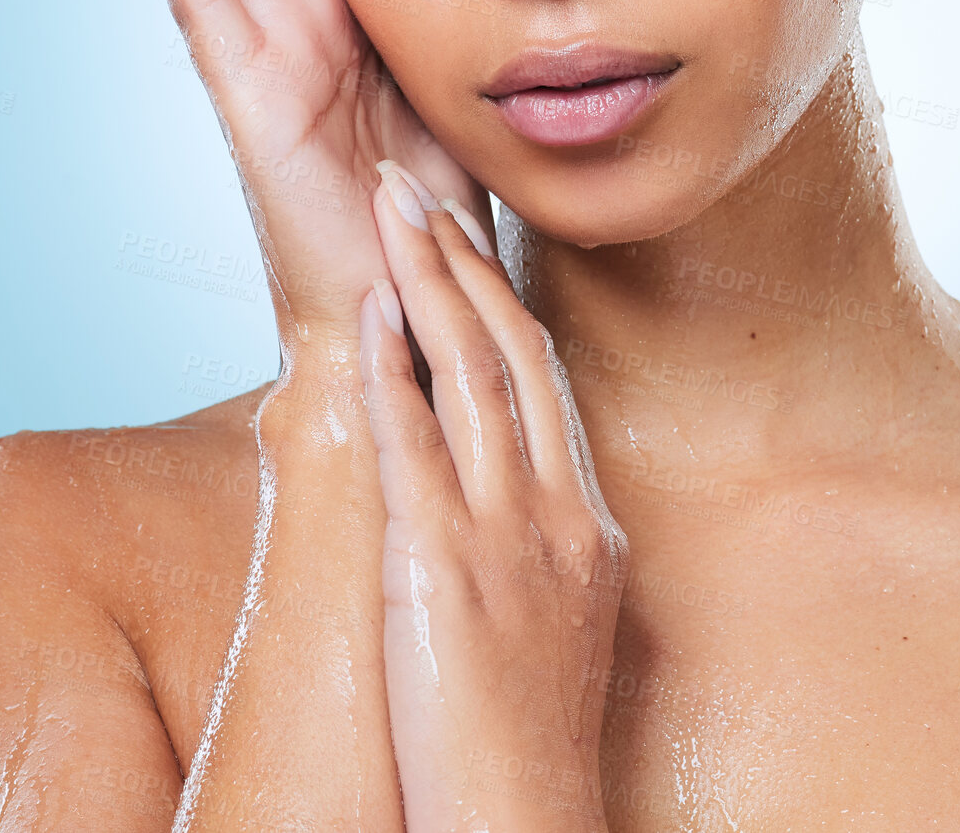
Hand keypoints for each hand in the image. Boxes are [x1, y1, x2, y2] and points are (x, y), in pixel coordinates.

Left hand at [362, 161, 628, 832]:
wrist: (526, 824)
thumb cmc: (532, 740)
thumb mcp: (560, 617)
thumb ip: (540, 537)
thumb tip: (508, 484)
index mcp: (584, 519)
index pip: (545, 375)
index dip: (501, 294)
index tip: (467, 237)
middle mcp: (556, 509)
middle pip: (515, 351)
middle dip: (466, 260)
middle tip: (422, 189)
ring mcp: (506, 534)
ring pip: (475, 375)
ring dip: (432, 283)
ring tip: (395, 213)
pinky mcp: (443, 566)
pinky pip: (418, 444)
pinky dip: (396, 369)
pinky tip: (375, 313)